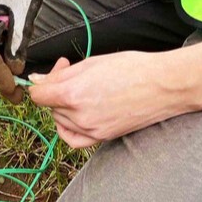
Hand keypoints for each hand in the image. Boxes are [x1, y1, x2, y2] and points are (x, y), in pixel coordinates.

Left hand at [28, 53, 196, 147]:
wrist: (164, 85)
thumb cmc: (133, 69)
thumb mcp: (92, 63)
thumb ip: (62, 74)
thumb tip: (37, 80)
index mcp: (73, 94)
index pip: (38, 95)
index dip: (42, 82)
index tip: (52, 75)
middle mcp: (79, 116)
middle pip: (50, 106)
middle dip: (56, 90)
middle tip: (72, 74)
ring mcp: (90, 130)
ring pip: (60, 120)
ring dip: (63, 107)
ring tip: (82, 90)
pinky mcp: (101, 138)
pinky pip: (73, 138)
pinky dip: (68, 128)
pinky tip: (74, 116)